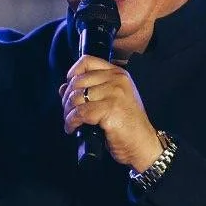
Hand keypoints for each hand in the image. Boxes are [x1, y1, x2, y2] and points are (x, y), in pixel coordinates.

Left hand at [59, 55, 162, 171]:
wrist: (142, 144)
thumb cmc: (127, 125)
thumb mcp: (111, 101)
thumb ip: (90, 90)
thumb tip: (63, 88)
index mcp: (118, 74)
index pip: (88, 61)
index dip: (73, 73)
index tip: (69, 86)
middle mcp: (117, 80)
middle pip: (78, 81)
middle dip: (67, 98)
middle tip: (68, 112)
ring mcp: (114, 94)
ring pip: (77, 97)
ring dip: (68, 112)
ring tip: (70, 122)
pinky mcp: (110, 110)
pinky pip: (80, 113)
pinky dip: (72, 122)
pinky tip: (73, 128)